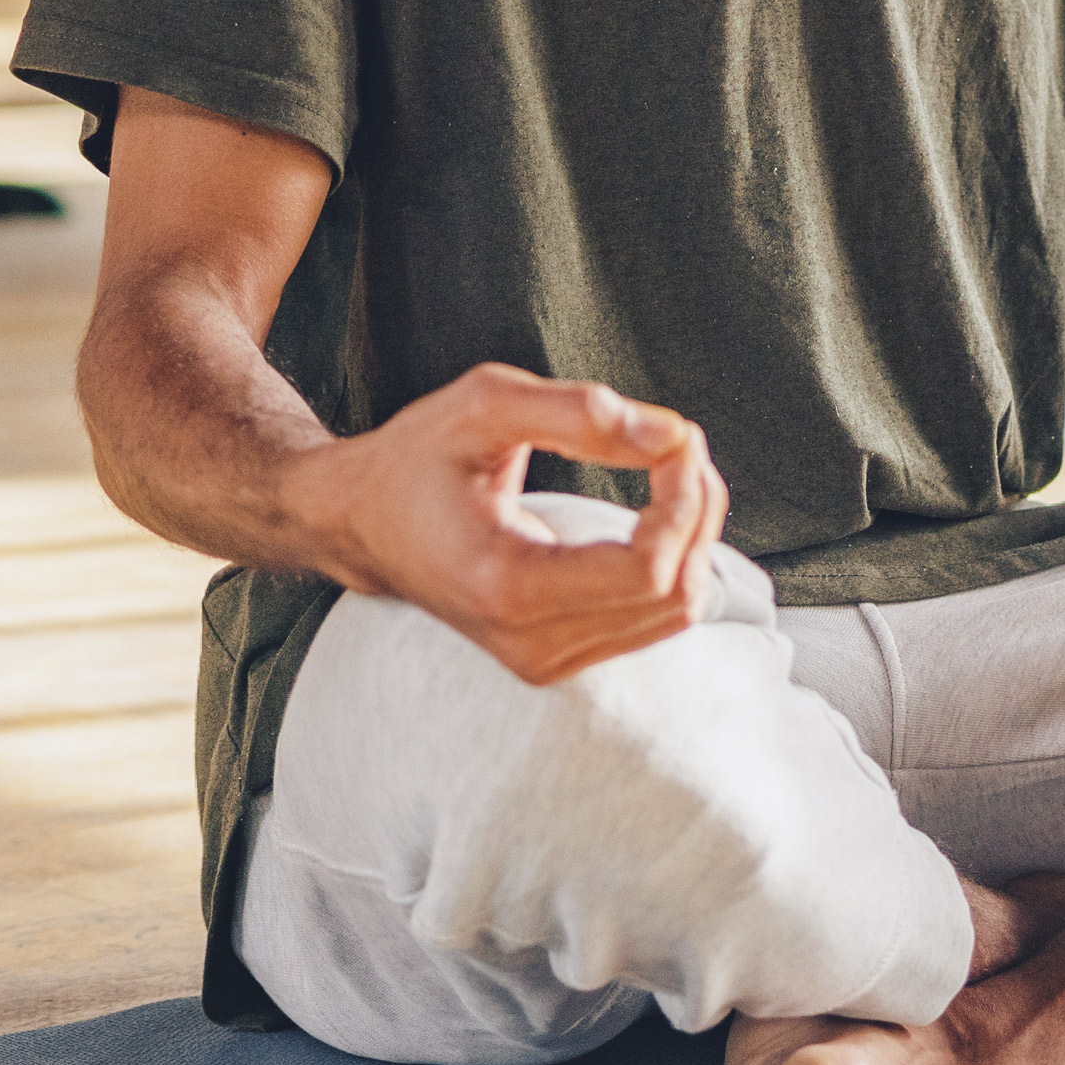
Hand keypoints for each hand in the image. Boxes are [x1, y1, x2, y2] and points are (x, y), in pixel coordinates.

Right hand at [277, 361, 731, 686]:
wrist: (366, 525)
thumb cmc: (421, 457)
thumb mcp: (485, 403)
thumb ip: (579, 413)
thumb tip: (672, 436)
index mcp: (506, 586)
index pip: (648, 571)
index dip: (684, 501)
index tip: (674, 439)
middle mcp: (530, 644)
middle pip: (675, 594)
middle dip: (698, 509)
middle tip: (676, 442)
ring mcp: (546, 662)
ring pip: (677, 612)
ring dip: (695, 535)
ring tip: (670, 469)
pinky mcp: (561, 659)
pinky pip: (655, 619)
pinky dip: (676, 560)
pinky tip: (656, 510)